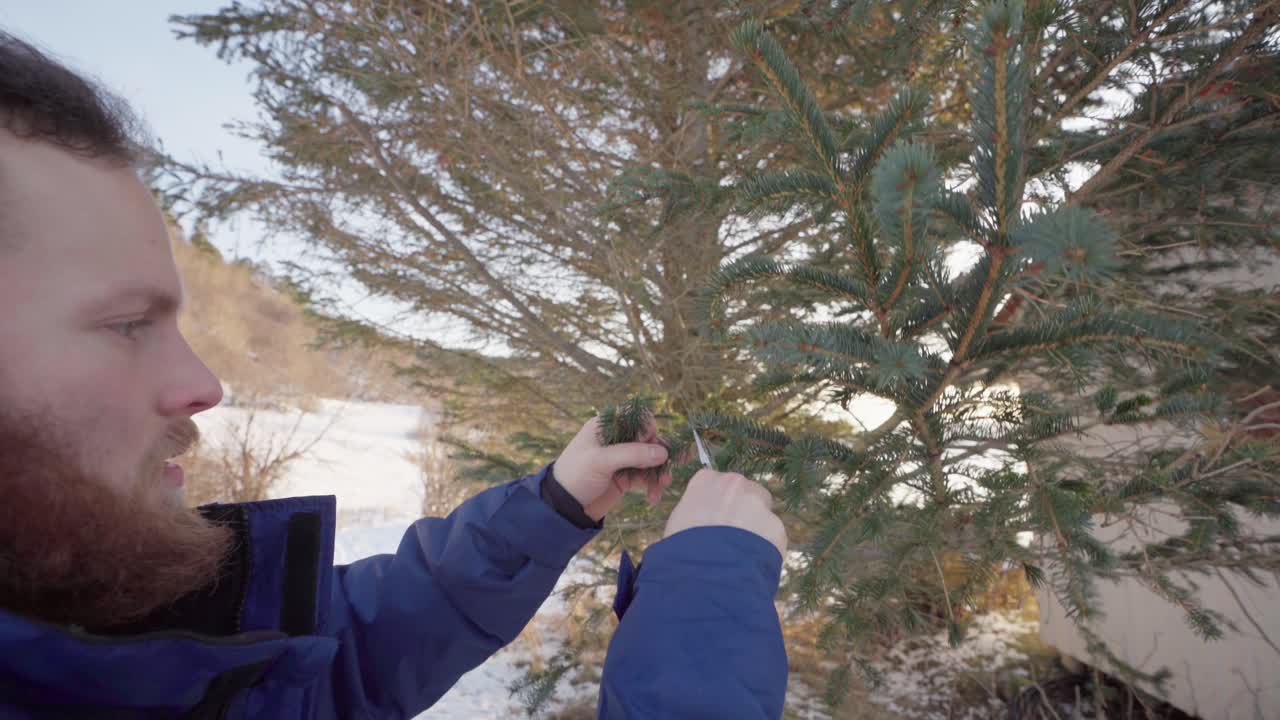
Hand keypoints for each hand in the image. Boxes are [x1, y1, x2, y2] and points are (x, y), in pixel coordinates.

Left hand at [553, 416, 671, 521]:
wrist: (563, 507)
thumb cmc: (575, 476)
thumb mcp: (600, 461)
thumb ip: (631, 454)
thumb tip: (663, 452)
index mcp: (606, 426)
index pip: (636, 418)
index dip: (648, 429)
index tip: (651, 444)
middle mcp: (616, 440)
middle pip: (649, 440)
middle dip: (661, 454)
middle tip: (671, 467)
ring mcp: (622, 459)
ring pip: (651, 460)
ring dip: (659, 472)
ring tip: (662, 486)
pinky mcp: (626, 477)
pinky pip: (646, 477)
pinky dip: (653, 486)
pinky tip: (653, 498)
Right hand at [664, 469, 786, 555]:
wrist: (705, 571)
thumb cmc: (681, 547)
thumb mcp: (678, 523)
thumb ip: (694, 512)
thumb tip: (700, 521)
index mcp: (707, 480)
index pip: (716, 483)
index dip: (717, 503)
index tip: (714, 519)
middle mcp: (735, 483)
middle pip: (744, 492)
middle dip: (740, 510)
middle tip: (729, 536)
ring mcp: (758, 503)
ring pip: (762, 513)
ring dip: (755, 528)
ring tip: (740, 554)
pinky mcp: (776, 526)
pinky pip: (771, 537)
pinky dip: (765, 548)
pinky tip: (751, 562)